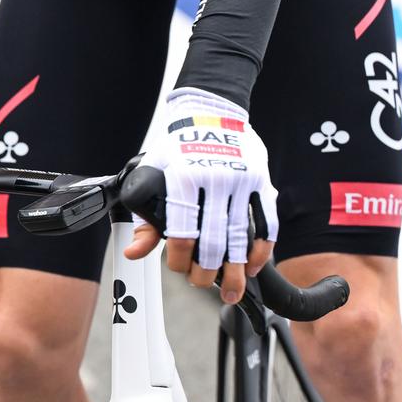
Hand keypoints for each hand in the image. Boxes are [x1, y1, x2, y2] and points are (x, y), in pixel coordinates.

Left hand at [124, 87, 276, 305]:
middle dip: (207, 273)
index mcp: (183, 179)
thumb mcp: (154, 172)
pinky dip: (262, 249)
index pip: (181, 233)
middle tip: (203, 284)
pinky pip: (267, 222)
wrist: (211, 109)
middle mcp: (214, 180)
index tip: (178, 268)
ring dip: (236, 271)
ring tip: (231, 291)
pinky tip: (253, 265)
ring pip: (241, 237)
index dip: (178, 260)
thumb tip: (134, 253)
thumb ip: (146, 217)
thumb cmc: (178, 144)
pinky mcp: (262, 180)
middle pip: (212, 242)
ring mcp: (242, 181)